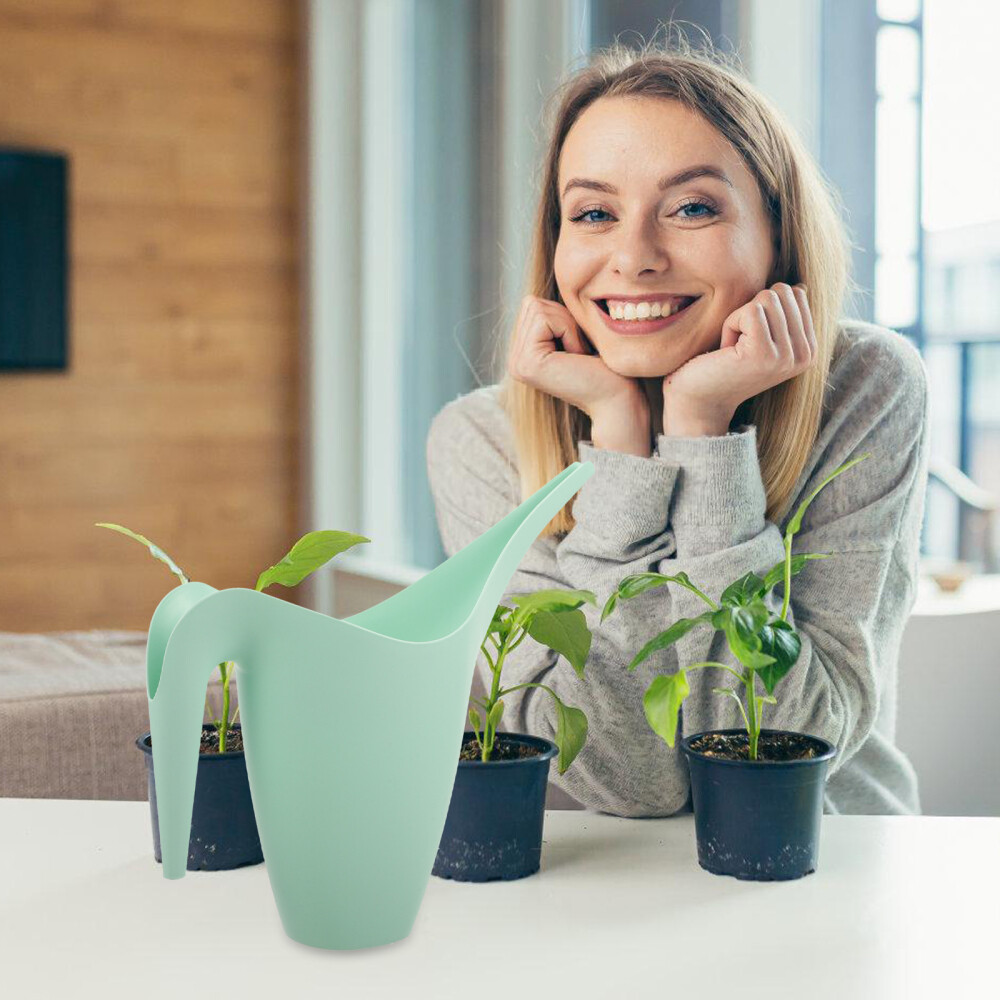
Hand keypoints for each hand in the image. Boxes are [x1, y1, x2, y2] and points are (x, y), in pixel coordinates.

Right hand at [508, 295, 649, 453]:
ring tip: (579, 355)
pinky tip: (577, 357)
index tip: (579, 346)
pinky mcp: (527, 364)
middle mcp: (515, 361)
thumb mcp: (574, 333)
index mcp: (523, 354)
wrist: (618, 398)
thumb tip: (537, 292)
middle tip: (580, 350)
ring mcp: (518, 364)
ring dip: (568, 326)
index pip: (533, 305)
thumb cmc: (605, 367)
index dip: (563, 316)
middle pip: (532, 304)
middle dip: (564, 319)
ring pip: (537, 308)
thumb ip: (553, 317)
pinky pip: (544, 319)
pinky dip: (569, 331)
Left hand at [661, 283, 816, 436]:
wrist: (700, 400)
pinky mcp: (764, 353)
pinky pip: (750, 310)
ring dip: (739, 319)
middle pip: (782, 292)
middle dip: (752, 310)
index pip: (796, 293)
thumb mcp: (764, 336)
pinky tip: (727, 351)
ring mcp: (786, 356)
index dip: (764, 308)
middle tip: (740, 343)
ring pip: (766, 298)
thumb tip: (801, 286)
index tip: (752, 339)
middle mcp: (805, 355)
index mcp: (810, 349)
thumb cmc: (726, 364)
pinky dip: (730, 325)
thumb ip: (784, 314)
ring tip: (733, 348)